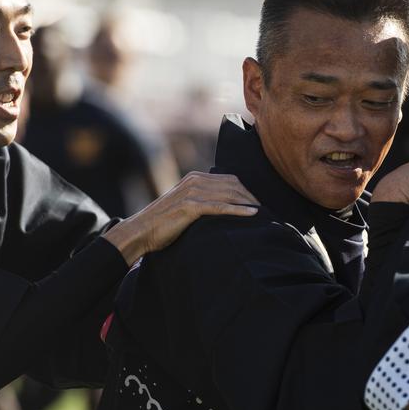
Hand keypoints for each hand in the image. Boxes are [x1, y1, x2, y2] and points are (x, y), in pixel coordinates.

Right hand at [103, 172, 258, 264]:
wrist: (141, 232)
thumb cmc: (164, 224)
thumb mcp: (186, 206)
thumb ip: (203, 201)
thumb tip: (225, 207)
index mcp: (196, 178)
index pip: (231, 180)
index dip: (248, 191)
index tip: (260, 204)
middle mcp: (195, 180)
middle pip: (234, 185)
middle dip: (252, 197)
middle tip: (267, 211)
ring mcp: (192, 192)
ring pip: (229, 194)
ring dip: (249, 203)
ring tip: (265, 214)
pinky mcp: (190, 206)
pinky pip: (220, 207)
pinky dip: (238, 210)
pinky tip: (252, 214)